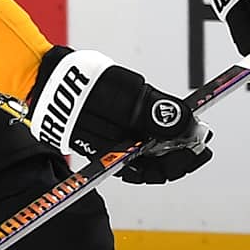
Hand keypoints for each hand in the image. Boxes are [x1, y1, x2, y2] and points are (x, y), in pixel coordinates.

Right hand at [27, 47, 212, 183]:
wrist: (45, 79)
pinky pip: (131, 143)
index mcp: (120, 153)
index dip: (186, 159)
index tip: (203, 142)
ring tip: (184, 128)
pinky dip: (150, 135)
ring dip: (167, 143)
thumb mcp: (127, 95)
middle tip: (201, 135)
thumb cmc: (81, 87)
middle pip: (155, 166)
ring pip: (145, 154)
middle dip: (181, 152)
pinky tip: (158, 123)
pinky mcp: (101, 133)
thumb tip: (189, 123)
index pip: (160, 170)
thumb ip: (157, 111)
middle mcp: (114, 155)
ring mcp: (106, 145)